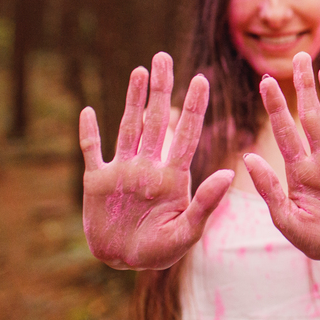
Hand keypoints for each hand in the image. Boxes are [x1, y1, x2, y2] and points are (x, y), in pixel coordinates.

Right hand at [80, 53, 233, 269]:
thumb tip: (230, 173)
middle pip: (156, 120)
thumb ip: (206, 203)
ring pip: (128, 127)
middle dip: (160, 89)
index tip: (202, 79)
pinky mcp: (97, 182)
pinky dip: (89, 132)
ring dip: (132, 99)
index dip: (193, 107)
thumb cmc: (159, 250)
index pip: (186, 134)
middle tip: (164, 57)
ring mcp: (122, 171)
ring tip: (140, 70)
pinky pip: (92, 151)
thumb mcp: (186, 232)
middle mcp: (148, 167)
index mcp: (172, 177)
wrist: (124, 263)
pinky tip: (89, 110)